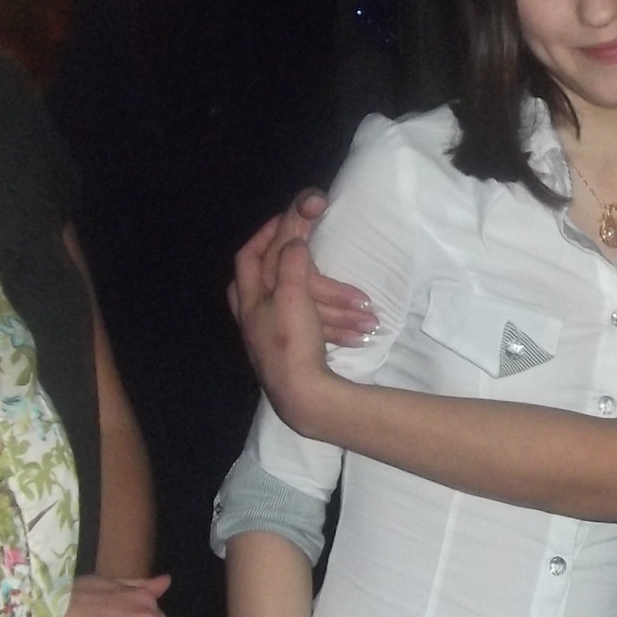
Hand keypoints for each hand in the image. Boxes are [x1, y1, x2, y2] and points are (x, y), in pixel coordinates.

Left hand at [243, 191, 376, 347]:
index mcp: (249, 298)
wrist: (303, 397)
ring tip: (368, 312)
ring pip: (308, 307)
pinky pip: (318, 329)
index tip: (292, 218)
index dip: (269, 232)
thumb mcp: (291, 294)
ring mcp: (276, 334)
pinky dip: (337, 327)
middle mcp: (257, 314)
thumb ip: (292, 263)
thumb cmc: (290, 341)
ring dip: (338, 306)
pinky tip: (361, 332)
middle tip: (337, 263)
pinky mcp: (295, 350)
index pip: (250, 255)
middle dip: (318, 275)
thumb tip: (293, 241)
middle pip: (284, 279)